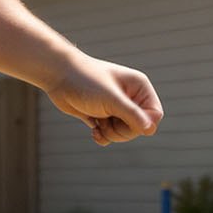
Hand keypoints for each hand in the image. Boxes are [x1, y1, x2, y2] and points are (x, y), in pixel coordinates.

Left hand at [47, 53, 163, 145]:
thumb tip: (150, 131)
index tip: (125, 123)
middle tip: (107, 122)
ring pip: (123, 133)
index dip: (143, 124)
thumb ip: (131, 114)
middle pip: (138, 127)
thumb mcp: (111, 99)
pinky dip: (102, 136)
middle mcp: (129, 98)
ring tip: (97, 123)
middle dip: (122, 130)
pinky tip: (94, 131)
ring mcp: (115, 108)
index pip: (154, 115)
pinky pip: (109, 135)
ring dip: (110, 133)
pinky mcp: (101, 116)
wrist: (58, 76)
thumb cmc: (86, 81)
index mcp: (138, 88)